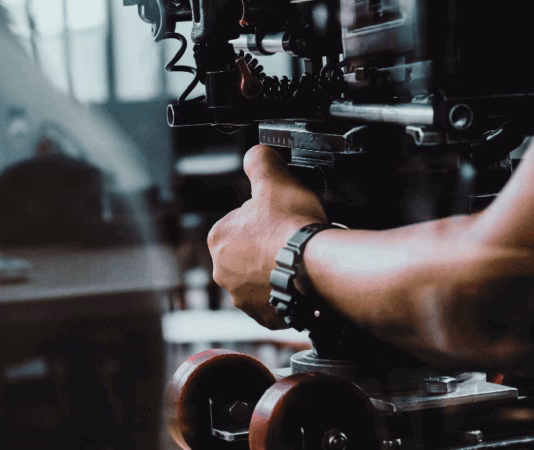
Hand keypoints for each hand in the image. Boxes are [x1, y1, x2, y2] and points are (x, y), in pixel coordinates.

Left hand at [208, 145, 326, 328]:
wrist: (315, 268)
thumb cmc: (292, 226)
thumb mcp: (274, 178)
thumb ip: (259, 160)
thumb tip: (256, 155)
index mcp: (219, 239)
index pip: (240, 222)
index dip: (264, 217)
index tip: (282, 218)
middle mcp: (222, 273)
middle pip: (249, 252)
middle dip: (267, 246)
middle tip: (292, 239)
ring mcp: (243, 298)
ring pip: (261, 278)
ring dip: (276, 271)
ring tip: (298, 261)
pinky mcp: (264, 316)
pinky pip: (275, 302)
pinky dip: (286, 293)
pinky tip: (300, 282)